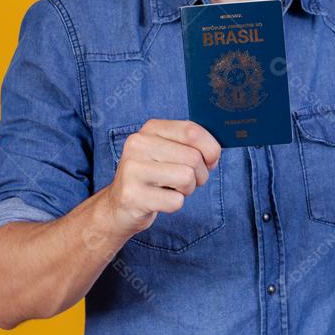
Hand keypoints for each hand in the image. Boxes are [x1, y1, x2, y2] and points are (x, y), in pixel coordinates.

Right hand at [105, 119, 221, 237]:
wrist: (118, 206)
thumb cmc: (153, 176)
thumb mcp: (168, 152)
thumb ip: (191, 145)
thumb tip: (215, 152)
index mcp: (150, 129)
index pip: (192, 131)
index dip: (211, 148)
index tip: (210, 160)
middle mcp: (138, 144)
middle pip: (193, 158)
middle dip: (200, 175)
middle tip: (187, 181)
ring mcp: (133, 169)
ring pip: (186, 178)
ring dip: (188, 190)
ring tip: (172, 189)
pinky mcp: (132, 196)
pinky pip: (175, 201)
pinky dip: (174, 205)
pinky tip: (159, 201)